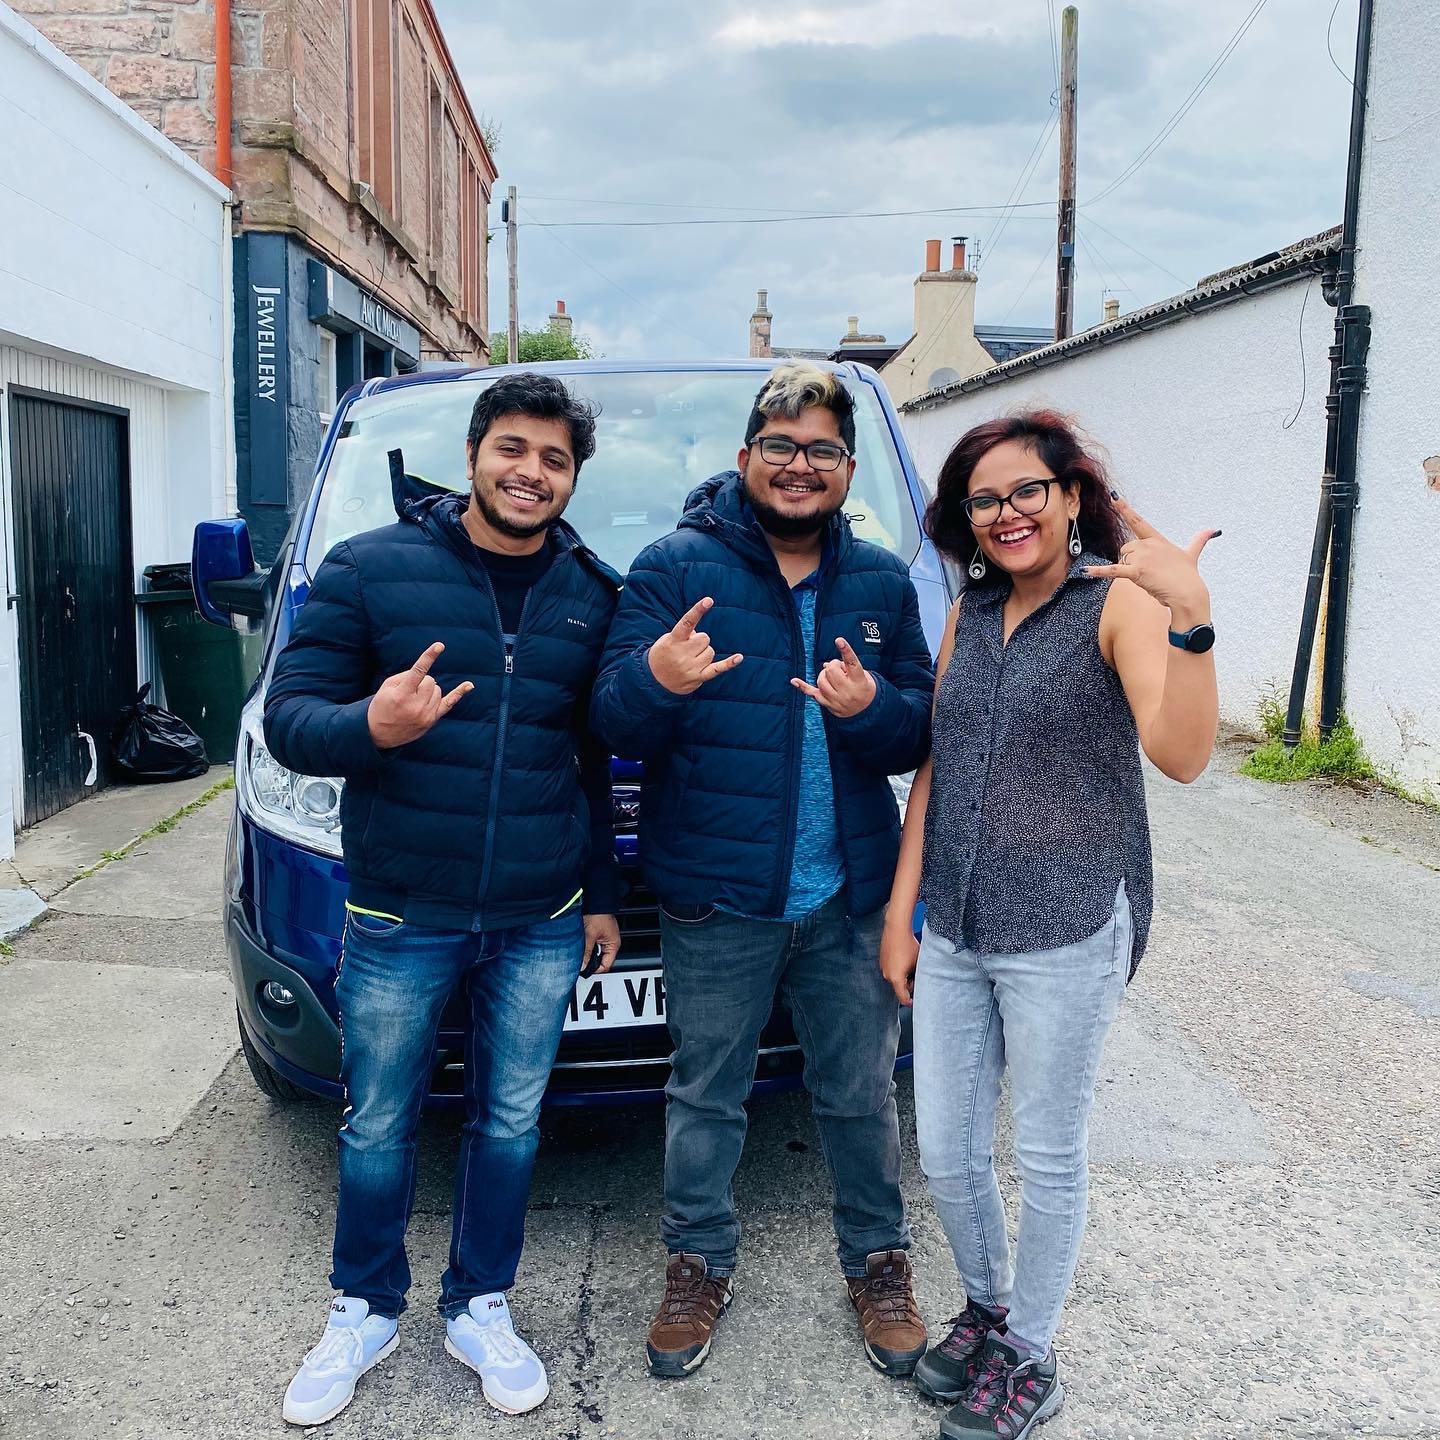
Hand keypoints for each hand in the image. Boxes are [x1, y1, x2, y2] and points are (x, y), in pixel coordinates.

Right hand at [366, 642, 472, 748]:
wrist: (378, 733)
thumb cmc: (382, 705)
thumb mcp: (387, 687)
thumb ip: (406, 676)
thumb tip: (426, 674)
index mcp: (402, 694)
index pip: (418, 671)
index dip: (429, 657)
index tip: (439, 645)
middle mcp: (416, 705)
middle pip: (431, 680)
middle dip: (421, 682)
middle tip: (409, 692)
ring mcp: (426, 714)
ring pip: (437, 690)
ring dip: (428, 691)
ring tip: (413, 701)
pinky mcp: (432, 720)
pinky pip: (449, 704)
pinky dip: (458, 693)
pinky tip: (469, 685)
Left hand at [583, 913, 621, 973]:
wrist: (595, 901)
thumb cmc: (597, 914)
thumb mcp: (590, 935)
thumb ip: (586, 952)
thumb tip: (582, 965)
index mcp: (613, 944)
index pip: (606, 965)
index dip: (595, 969)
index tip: (584, 970)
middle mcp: (610, 942)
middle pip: (601, 960)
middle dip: (590, 962)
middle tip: (580, 963)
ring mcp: (604, 938)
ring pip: (595, 953)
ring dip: (588, 954)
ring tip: (579, 954)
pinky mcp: (597, 934)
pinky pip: (592, 945)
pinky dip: (586, 947)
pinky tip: (580, 946)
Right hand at [647, 597, 743, 694]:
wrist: (654, 680)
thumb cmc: (663, 654)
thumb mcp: (667, 640)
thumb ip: (685, 634)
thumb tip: (700, 635)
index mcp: (673, 640)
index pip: (687, 622)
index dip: (698, 610)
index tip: (708, 600)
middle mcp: (682, 654)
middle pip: (705, 638)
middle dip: (699, 641)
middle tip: (688, 648)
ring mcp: (690, 667)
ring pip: (710, 652)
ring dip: (703, 653)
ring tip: (690, 659)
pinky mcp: (698, 678)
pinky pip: (717, 669)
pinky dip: (729, 663)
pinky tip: (739, 657)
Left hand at [792, 637, 876, 716]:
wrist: (866, 708)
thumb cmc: (863, 685)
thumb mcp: (862, 673)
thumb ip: (846, 666)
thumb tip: (826, 665)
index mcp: (859, 680)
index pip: (852, 663)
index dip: (846, 650)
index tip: (839, 640)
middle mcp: (848, 691)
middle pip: (832, 670)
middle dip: (833, 666)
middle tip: (839, 669)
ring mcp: (837, 699)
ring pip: (821, 681)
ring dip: (824, 675)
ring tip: (832, 677)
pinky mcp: (828, 704)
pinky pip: (812, 693)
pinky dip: (802, 686)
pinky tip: (794, 681)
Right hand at [880, 923, 918, 1007]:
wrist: (896, 928)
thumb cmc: (908, 944)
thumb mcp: (918, 963)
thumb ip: (917, 976)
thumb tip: (918, 982)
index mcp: (896, 978)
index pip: (903, 998)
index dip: (910, 1001)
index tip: (915, 1001)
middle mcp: (887, 975)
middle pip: (898, 988)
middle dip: (908, 985)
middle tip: (915, 975)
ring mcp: (883, 967)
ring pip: (894, 978)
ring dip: (902, 976)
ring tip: (909, 964)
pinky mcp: (882, 960)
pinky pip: (890, 970)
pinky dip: (897, 969)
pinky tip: (903, 959)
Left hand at [1085, 496, 1217, 625]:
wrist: (1188, 593)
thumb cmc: (1188, 577)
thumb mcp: (1191, 555)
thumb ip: (1199, 541)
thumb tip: (1213, 530)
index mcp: (1158, 540)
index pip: (1138, 522)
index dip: (1125, 509)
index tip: (1113, 496)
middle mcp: (1148, 545)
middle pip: (1126, 549)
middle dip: (1132, 561)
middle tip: (1149, 573)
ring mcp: (1142, 558)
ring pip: (1123, 561)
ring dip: (1131, 571)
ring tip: (1148, 579)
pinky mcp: (1136, 572)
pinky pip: (1113, 570)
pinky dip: (1099, 571)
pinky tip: (1086, 571)